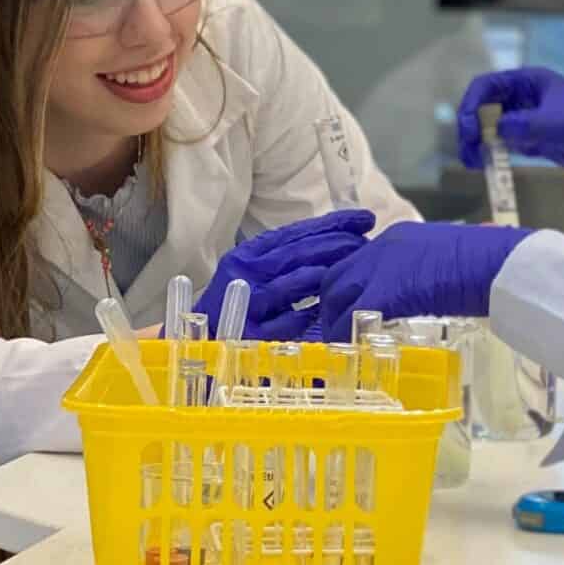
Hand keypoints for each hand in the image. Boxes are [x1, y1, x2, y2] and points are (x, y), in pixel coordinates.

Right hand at [198, 209, 377, 336]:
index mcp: (246, 256)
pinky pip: (290, 320)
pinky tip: (332, 308)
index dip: (332, 224)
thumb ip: (284, 263)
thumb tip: (331, 246)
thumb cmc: (231, 310)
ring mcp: (247, 305)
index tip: (364, 219)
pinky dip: (312, 313)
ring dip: (329, 274)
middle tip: (367, 243)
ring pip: (295, 283)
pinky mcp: (252, 336)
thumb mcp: (252, 277)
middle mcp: (244, 275)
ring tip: (357, 268)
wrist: (196, 346)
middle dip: (339, 244)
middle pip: (299, 253)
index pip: (295, 233)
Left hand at [311, 224, 531, 340]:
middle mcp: (381, 248)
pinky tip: (351, 350)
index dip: (350, 286)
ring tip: (342, 344)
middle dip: (333, 304)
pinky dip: (345, 334)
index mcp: (398, 237)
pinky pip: (350, 316)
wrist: (498, 263)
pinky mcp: (385, 292)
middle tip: (340, 329)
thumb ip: (436, 269)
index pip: (358, 262)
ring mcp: (380, 268)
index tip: (352, 306)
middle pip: (336, 276)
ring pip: (336, 295)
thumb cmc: (489, 260)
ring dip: (334, 320)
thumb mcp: (452, 259)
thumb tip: (445, 284)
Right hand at [456, 68, 563, 201]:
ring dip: (481, 142)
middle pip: (487, 107)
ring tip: (474, 163)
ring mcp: (534, 119)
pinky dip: (497, 153)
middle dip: (472, 127)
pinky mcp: (541, 140)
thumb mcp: (554, 125)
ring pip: (496, 127)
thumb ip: (520, 126)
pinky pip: (510, 144)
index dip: (470, 105)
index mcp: (532, 81)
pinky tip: (490, 166)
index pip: (487, 86)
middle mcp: (529, 97)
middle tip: (467, 153)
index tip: (465, 131)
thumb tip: (494, 132)